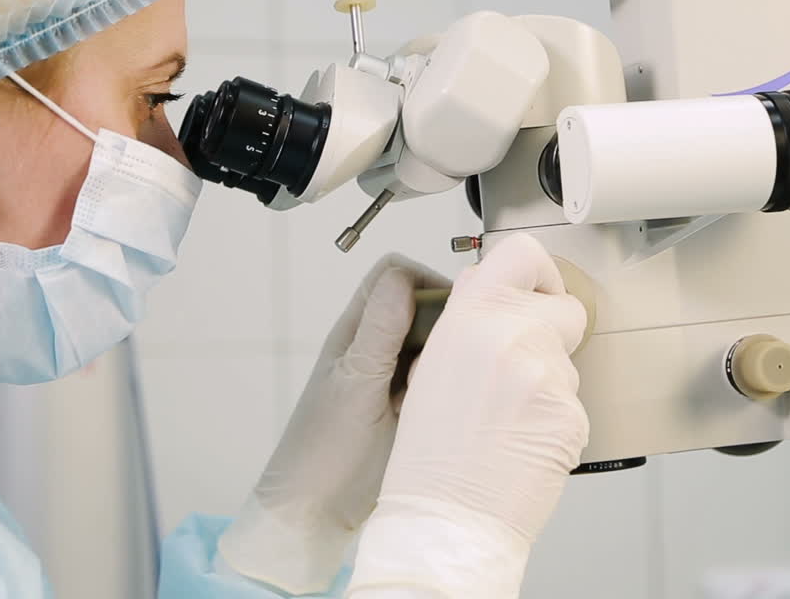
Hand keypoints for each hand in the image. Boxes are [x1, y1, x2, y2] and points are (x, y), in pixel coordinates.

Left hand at [218, 254, 447, 594]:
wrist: (315, 514)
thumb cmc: (322, 450)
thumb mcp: (355, 383)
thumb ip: (380, 331)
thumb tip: (404, 276)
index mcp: (358, 332)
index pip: (396, 276)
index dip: (428, 280)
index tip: (457, 309)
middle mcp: (377, 349)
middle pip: (422, 307)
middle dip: (451, 318)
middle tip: (474, 345)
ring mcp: (394, 381)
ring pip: (435, 345)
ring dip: (455, 354)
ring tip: (469, 376)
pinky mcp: (410, 411)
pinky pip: (440, 382)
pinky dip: (455, 384)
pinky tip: (464, 403)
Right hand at [348, 234, 589, 597]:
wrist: (445, 515)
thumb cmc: (429, 452)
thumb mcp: (429, 364)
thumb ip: (465, 318)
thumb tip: (486, 287)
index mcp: (472, 317)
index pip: (524, 254)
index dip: (537, 272)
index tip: (535, 290)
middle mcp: (514, 337)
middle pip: (566, 309)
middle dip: (550, 333)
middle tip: (521, 366)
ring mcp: (549, 377)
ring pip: (568, 363)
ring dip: (547, 383)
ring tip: (508, 419)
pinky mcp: (573, 415)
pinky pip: (573, 405)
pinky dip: (553, 421)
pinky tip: (522, 442)